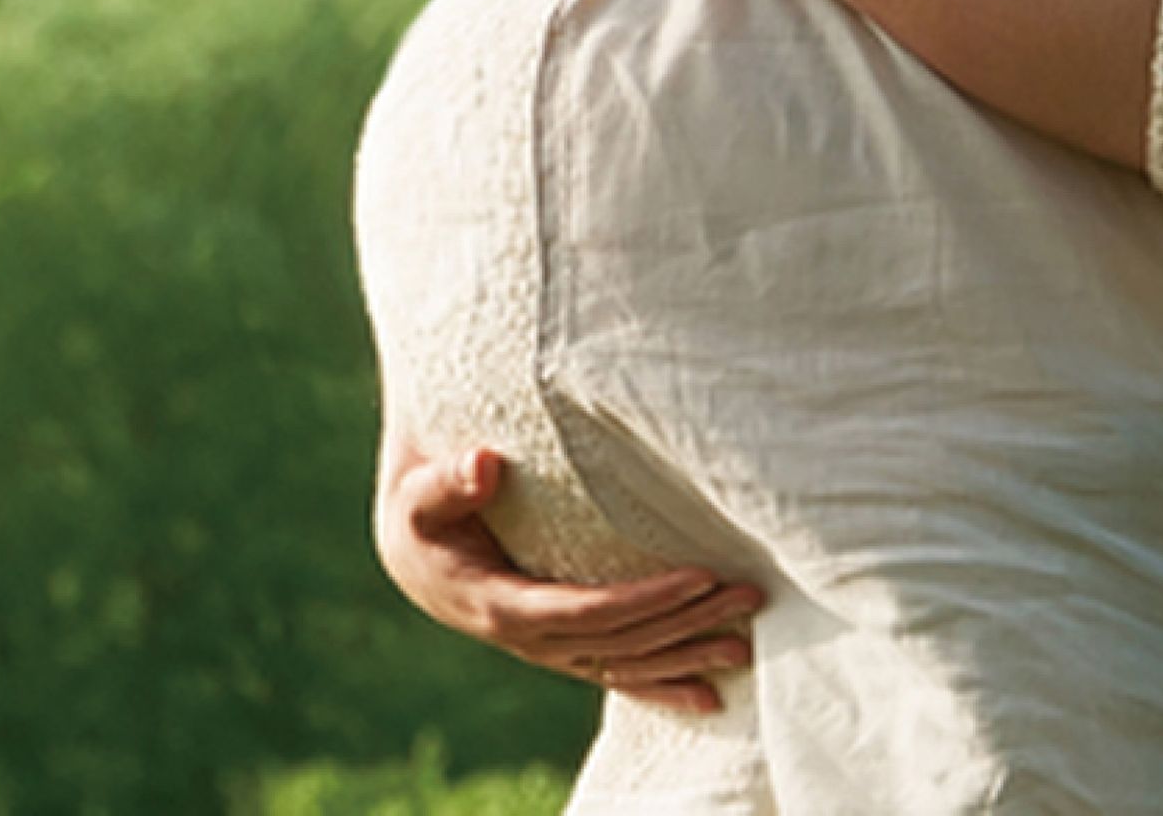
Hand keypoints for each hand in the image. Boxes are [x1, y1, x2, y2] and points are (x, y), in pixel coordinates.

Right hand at [374, 442, 765, 715]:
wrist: (412, 550)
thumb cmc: (424, 511)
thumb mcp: (422, 493)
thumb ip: (447, 481)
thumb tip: (479, 463)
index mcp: (501, 605)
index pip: (590, 610)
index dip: (646, 600)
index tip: (699, 576)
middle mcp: (530, 639)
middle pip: (622, 640)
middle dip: (687, 621)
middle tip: (750, 596)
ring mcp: (548, 650)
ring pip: (626, 663)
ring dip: (686, 655)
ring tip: (745, 645)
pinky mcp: (561, 648)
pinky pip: (616, 674)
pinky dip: (662, 687)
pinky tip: (707, 698)